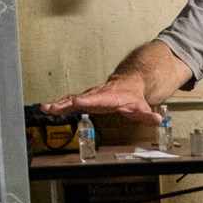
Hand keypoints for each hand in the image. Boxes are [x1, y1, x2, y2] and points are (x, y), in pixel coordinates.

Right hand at [39, 76, 157, 121]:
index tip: (76, 101)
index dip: (87, 100)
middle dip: (66, 103)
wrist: (129, 82)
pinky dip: (58, 104)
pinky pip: (70, 100)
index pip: (98, 99)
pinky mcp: (85, 97)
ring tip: (45, 108)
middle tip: (53, 107)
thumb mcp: (142, 107)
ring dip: (58, 104)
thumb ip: (148, 115)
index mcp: (110, 97)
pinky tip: (47, 108)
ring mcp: (89, 95)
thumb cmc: (134, 96)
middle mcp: (97, 94)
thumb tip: (157, 120)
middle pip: (80, 98)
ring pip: (72, 98)